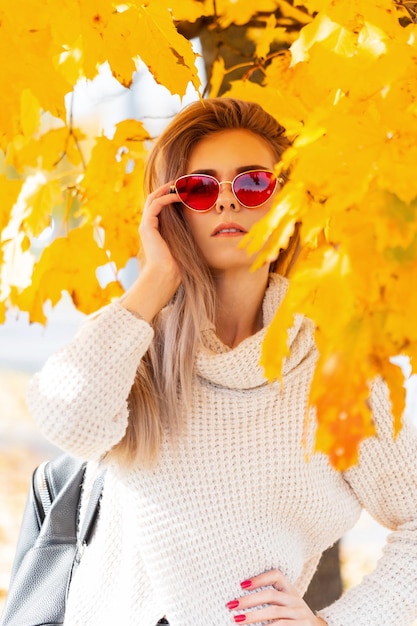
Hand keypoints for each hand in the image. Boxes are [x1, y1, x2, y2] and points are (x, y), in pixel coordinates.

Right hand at [122, 182, 180, 320]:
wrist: (165, 276)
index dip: (170, 194)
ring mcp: (146, 225)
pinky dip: (167, 197)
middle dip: (168, 187)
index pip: (159, 205)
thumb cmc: (176, 264)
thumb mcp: (183, 243)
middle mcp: (148, 225)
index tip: (184, 189)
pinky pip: (156, 204)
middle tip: (182, 181)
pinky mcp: (147, 226)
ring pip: (154, 198)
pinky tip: (179, 195)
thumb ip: (185, 233)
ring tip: (181, 184)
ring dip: (168, 189)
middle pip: (154, 198)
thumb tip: (201, 227)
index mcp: (155, 229)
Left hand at [226, 569, 327, 624]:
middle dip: (249, 600)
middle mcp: (295, 599)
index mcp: (290, 589)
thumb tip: (240, 599)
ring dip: (253, 616)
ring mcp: (300, 613)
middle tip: (232, 605)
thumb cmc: (293, 617)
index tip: (241, 584)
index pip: (276, 575)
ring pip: (274, 612)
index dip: (259, 578)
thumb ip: (271, 599)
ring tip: (237, 619)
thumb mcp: (285, 603)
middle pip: (270, 595)